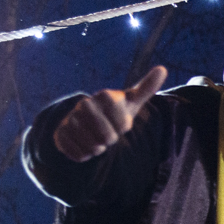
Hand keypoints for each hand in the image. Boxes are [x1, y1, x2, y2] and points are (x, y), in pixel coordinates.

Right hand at [51, 65, 166, 161]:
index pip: (123, 125)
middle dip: (110, 139)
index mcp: (105, 96)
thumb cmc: (114, 112)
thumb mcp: (131, 101)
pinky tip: (84, 144)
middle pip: (107, 137)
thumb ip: (146, 87)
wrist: (86, 121)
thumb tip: (163, 69)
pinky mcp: (60, 134)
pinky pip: (79, 155)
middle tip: (107, 132)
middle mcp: (85, 105)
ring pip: (93, 147)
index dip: (123, 128)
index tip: (119, 121)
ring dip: (98, 148)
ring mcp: (70, 119)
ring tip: (96, 138)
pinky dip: (84, 155)